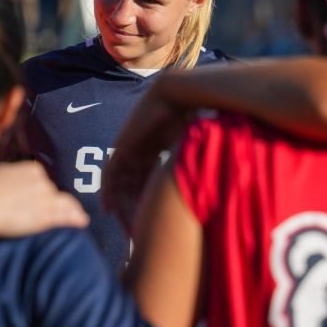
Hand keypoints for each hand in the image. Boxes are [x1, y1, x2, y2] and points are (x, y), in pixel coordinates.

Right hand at [0, 161, 86, 238]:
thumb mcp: (0, 172)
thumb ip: (14, 172)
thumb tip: (15, 173)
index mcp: (31, 169)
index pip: (44, 179)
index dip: (44, 190)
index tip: (44, 198)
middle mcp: (41, 181)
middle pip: (53, 192)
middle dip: (53, 201)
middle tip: (53, 211)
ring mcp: (45, 198)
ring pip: (64, 203)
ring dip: (72, 210)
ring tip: (79, 216)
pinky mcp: (45, 215)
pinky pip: (66, 216)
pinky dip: (76, 218)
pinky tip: (82, 221)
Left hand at [103, 83, 196, 230]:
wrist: (180, 95)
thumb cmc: (195, 117)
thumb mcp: (193, 145)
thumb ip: (195, 161)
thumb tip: (218, 178)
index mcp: (155, 149)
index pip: (145, 181)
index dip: (145, 201)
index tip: (145, 222)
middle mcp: (139, 150)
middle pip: (130, 185)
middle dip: (130, 208)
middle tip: (131, 231)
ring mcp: (129, 147)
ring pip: (119, 183)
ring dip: (119, 204)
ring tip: (120, 225)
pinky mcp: (121, 146)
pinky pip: (111, 173)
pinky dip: (108, 191)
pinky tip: (108, 208)